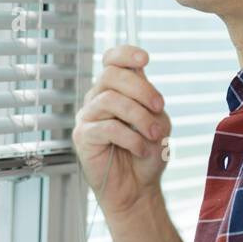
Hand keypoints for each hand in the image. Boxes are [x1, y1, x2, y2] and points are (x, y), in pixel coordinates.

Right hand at [72, 43, 171, 215]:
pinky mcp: (83, 137)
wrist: (138, 187)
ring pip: (109, 100)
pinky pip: (106, 127)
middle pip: (110, 75)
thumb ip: (148, 99)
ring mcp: (88, 117)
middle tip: (159, 107)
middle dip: (140, 89)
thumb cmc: (147, 152)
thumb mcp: (157, 120)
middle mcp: (98, 99)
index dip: (125, 54)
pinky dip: (131, 138)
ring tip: (154, 134)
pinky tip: (140, 149)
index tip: (145, 59)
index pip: (112, 60)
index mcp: (116, 90)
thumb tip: (139, 80)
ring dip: (139, 116)